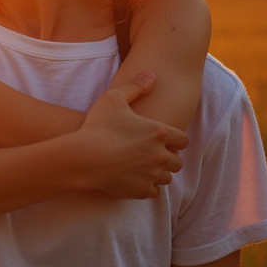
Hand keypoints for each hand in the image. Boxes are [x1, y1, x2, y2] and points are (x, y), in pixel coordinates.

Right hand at [75, 71, 188, 198]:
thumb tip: (152, 74)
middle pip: (177, 161)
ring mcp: (152, 175)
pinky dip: (148, 186)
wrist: (84, 158)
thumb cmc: (98, 125)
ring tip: (146, 167)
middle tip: (154, 154)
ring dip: (159, 173)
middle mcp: (160, 155)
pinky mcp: (141, 190)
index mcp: (159, 133)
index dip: (175, 140)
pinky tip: (137, 180)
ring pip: (167, 178)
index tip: (164, 140)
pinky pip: (154, 192)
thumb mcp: (114, 97)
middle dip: (169, 158)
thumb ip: (135, 86)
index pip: (182, 140)